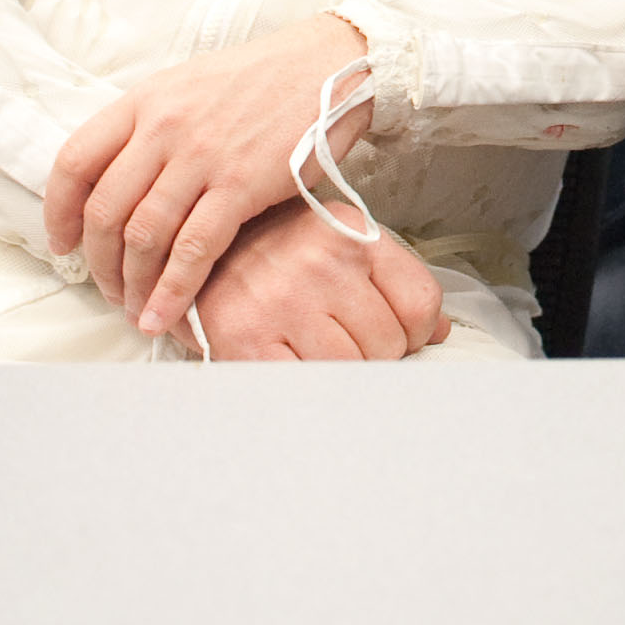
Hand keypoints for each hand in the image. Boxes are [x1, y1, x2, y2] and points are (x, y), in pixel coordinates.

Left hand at [46, 12, 368, 336]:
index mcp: (145, 101)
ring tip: (135, 309)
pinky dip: (172, 291)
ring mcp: (201, 156)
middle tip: (107, 289)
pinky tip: (164, 316)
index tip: (64, 245)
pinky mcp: (240, 184)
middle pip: (105, 211)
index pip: (74, 162)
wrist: (331, 66)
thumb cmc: (264, 79)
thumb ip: (151, 127)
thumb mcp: (190, 86)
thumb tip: (121, 183)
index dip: (58, 212)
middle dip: (98, 264)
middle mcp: (164, 127)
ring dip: (131, 284)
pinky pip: (193, 249)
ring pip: (143, 236)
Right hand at [181, 199, 452, 362]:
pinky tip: (298, 369)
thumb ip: (390, 278)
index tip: (401, 337)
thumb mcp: (336, 238)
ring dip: (347, 376)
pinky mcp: (248, 341)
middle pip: (391, 344)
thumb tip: (439, 332)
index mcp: (350, 234)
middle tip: (349, 346)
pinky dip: (312, 390)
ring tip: (321, 355)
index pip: (420, 303)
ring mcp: (285, 303)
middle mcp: (321, 264)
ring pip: (355, 370)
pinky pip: (307, 386)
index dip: (418, 333)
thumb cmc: (269, 245)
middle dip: (379, 355)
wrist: (184, 247)